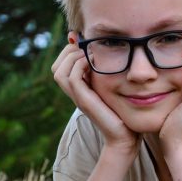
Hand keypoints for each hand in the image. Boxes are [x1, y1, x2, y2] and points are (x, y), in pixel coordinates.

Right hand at [52, 34, 138, 155]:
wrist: (125, 138)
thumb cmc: (124, 113)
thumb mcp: (115, 88)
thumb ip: (108, 74)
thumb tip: (110, 54)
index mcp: (80, 90)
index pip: (60, 66)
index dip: (68, 51)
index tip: (84, 42)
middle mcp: (75, 94)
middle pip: (56, 68)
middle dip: (69, 51)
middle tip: (87, 47)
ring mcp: (78, 98)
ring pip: (59, 72)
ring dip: (73, 57)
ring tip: (90, 54)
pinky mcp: (84, 102)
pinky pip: (72, 79)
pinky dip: (80, 66)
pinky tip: (94, 62)